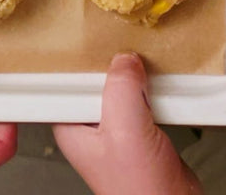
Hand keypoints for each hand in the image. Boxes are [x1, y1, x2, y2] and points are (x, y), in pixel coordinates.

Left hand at [53, 53, 201, 194]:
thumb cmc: (140, 189)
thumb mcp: (126, 130)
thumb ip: (122, 90)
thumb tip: (124, 59)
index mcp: (70, 125)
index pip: (65, 81)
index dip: (81, 62)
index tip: (96, 44)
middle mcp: (89, 125)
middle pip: (94, 80)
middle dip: (112, 67)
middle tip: (126, 52)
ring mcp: (115, 128)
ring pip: (120, 88)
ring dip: (136, 80)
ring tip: (144, 68)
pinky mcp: (139, 131)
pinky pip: (142, 100)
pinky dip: (153, 92)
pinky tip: (159, 87)